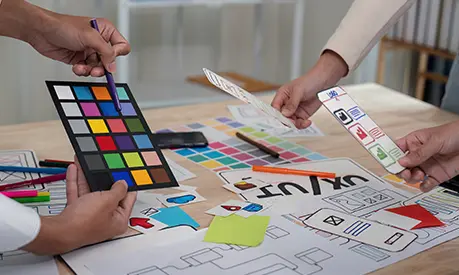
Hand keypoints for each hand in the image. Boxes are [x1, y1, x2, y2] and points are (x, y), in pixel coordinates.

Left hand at [4, 1, 130, 76]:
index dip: (116, 55)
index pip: (121, 46)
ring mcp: (89, 51)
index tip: (108, 59)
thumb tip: (112, 66)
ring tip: (83, 67)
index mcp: (105, 30)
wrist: (41, 31)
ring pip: (99, 68)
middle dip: (102, 66)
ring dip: (90, 70)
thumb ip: (106, 52)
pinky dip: (82, 71)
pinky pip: (87, 70)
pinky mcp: (80, 59)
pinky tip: (76, 67)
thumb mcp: (89, 37)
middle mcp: (98, 41)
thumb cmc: (62, 26)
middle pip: (110, 61)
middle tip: (95, 69)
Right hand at [23, 157, 136, 254]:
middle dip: (104, 179)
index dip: (127, 185)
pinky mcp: (75, 214)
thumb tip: (123, 184)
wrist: (59, 231)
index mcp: (118, 220)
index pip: (128, 200)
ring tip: (87, 164)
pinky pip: (78, 194)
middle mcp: (105, 220)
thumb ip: (118, 190)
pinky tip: (74, 170)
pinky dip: (75, 182)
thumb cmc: (84, 223)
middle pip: (108, 195)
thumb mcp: (108, 201)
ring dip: (87, 177)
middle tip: (106, 167)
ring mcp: (89, 217)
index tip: (125, 174)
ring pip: (90, 193)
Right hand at [271, 50, 347, 127]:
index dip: (276, 114)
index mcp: (282, 96)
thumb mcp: (298, 90)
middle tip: (293, 123)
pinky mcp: (303, 115)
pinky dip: (302, 125)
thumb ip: (291, 103)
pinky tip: (307, 122)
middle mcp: (286, 104)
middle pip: (281, 117)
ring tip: (303, 123)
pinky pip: (299, 123)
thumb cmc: (310, 80)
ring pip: (290, 122)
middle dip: (286, 121)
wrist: (324, 81)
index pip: (275, 107)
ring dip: (295, 124)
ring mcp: (294, 110)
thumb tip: (285, 113)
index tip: (280, 120)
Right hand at [396, 121, 458, 191]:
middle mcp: (418, 155)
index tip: (386, 162)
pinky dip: (424, 186)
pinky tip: (425, 184)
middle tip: (404, 172)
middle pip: (401, 166)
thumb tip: (402, 162)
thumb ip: (419, 153)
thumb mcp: (435, 141)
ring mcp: (427, 165)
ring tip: (418, 175)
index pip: (396, 149)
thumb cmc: (455, 133)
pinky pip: (426, 184)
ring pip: (411, 176)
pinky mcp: (436, 175)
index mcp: (414, 142)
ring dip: (411, 178)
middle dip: (400, 171)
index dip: (389, 156)